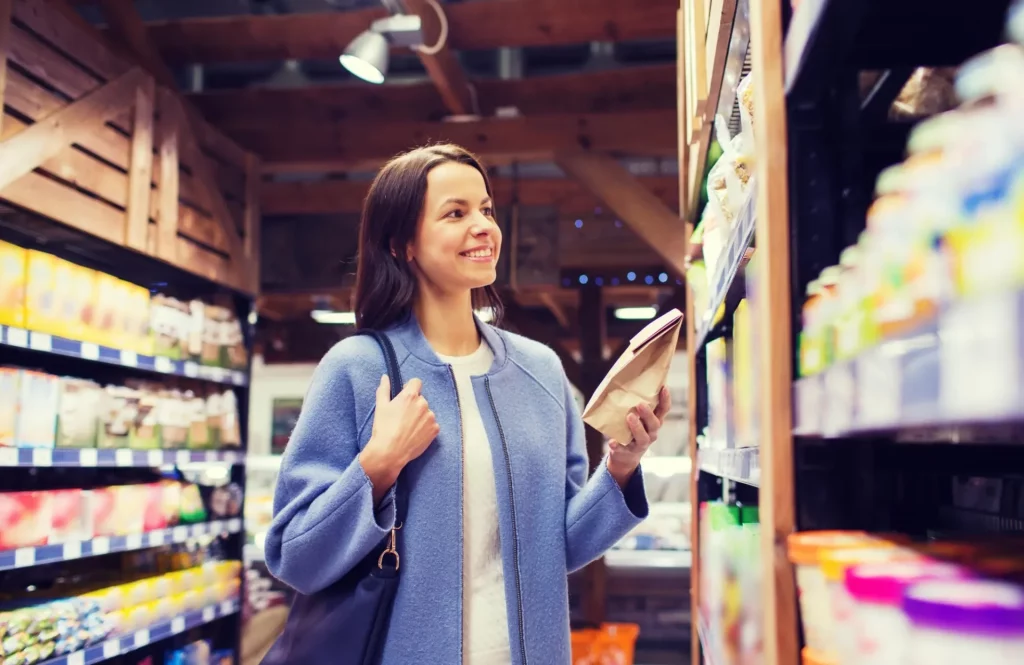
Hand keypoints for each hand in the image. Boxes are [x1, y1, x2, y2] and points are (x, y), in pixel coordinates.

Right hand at [359, 376, 438, 501]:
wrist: (390, 452)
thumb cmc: (383, 428)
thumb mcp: (380, 406)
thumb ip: (384, 389)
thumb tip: (385, 377)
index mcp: (410, 396)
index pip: (416, 382)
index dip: (410, 387)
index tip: (405, 396)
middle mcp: (423, 404)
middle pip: (421, 399)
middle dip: (414, 405)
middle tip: (403, 417)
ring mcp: (431, 417)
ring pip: (426, 412)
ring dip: (420, 417)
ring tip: (408, 428)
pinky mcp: (435, 430)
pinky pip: (432, 424)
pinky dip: (425, 428)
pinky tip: (414, 434)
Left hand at [607, 386, 670, 487]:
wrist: (626, 455)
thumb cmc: (632, 429)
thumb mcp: (638, 417)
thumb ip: (635, 404)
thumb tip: (626, 382)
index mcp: (654, 422)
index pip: (663, 410)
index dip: (665, 400)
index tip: (664, 387)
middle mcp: (651, 433)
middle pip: (654, 424)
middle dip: (648, 414)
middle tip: (640, 404)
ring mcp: (640, 444)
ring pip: (642, 437)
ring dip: (637, 427)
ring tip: (629, 417)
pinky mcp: (627, 451)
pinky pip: (622, 449)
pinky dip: (617, 446)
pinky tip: (611, 441)